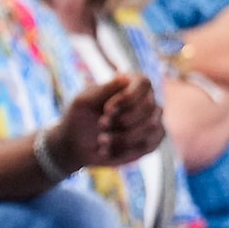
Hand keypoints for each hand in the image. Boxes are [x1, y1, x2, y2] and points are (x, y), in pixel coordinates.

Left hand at [48, 72, 163, 168]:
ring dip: (122, 137)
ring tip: (102, 139)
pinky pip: (148, 144)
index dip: (127, 97)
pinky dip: (125, 150)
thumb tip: (124, 77)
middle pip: (149, 106)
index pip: (143, 83)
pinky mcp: (152, 140)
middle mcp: (146, 99)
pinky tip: (108, 150)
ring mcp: (153, 120)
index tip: (107, 109)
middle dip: (122, 120)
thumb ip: (103, 90)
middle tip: (101, 125)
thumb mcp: (83, 102)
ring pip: (151, 127)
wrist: (76, 145)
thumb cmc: (79, 118)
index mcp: (130, 83)